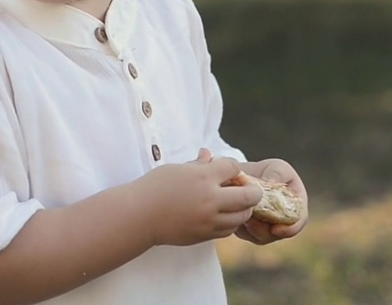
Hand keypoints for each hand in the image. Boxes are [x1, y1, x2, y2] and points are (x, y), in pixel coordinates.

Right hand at [134, 148, 260, 246]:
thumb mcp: (176, 169)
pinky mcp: (204, 235)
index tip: (227, 169)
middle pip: (249, 196)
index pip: (233, 167)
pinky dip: (230, 222)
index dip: (233, 167)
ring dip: (243, 209)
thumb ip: (197, 164)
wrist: (139, 216)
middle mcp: (210, 199)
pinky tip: (223, 216)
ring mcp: (208, 220)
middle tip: (248, 189)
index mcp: (203, 177)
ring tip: (235, 204)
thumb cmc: (154, 188)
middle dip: (252, 190)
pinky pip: (228, 230)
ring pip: (242, 216)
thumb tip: (209, 155)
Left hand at [233, 158, 307, 244]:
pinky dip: (241, 227)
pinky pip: (247, 235)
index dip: (290, 228)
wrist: (246, 176)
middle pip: (278, 234)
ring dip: (251, 228)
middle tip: (251, 221)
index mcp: (297, 206)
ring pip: (261, 237)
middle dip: (265, 230)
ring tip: (242, 212)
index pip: (299, 221)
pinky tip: (235, 212)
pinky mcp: (251, 232)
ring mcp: (268, 228)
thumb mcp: (277, 167)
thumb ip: (278, 174)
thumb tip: (271, 184)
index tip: (276, 229)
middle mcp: (284, 221)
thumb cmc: (267, 171)